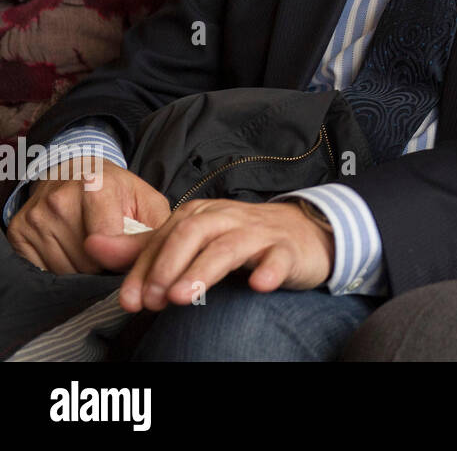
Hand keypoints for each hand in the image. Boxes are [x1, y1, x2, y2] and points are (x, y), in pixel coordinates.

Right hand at [8, 161, 169, 273]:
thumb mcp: (146, 201)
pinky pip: (44, 270)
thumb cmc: (117, 190)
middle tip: (108, 246)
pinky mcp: (19, 231)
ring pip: (65, 271)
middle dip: (103, 264)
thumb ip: (154, 230)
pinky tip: (70, 248)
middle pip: (87, 262)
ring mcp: (36, 216)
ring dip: (83, 269)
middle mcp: (60, 199)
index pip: (107, 242)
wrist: (74, 171)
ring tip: (91, 246)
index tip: (125, 249)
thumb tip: (151, 261)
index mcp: (96, 185)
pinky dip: (61, 267)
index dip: (120, 255)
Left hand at [84, 199, 334, 311]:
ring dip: (204, 270)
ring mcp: (258, 233)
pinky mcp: (287, 249)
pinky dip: (269, 269)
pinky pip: (278, 258)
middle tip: (152, 301)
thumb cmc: (241, 239)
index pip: (164, 239)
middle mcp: (226, 219)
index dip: (143, 269)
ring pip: (228, 247)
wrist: (303, 233)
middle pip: (191, 235)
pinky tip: (259, 285)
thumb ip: (144, 248)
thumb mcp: (191, 240)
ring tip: (183, 297)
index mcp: (199, 215)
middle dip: (167, 267)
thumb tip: (92, 245)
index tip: (129, 302)